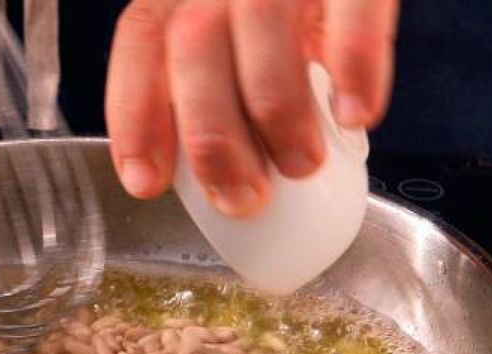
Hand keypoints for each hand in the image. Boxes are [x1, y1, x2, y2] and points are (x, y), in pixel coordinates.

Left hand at [105, 0, 397, 216]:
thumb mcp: (242, 48)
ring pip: (261, 20)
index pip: (141, 39)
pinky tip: (354, 115)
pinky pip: (353, 8)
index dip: (136, 115)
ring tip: (302, 165)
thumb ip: (221, 94)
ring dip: (278, 109)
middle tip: (246, 196)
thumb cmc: (294, 22)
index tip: (146, 182)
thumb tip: (224, 182)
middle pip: (193, 42)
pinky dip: (353, 67)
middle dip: (212, 136)